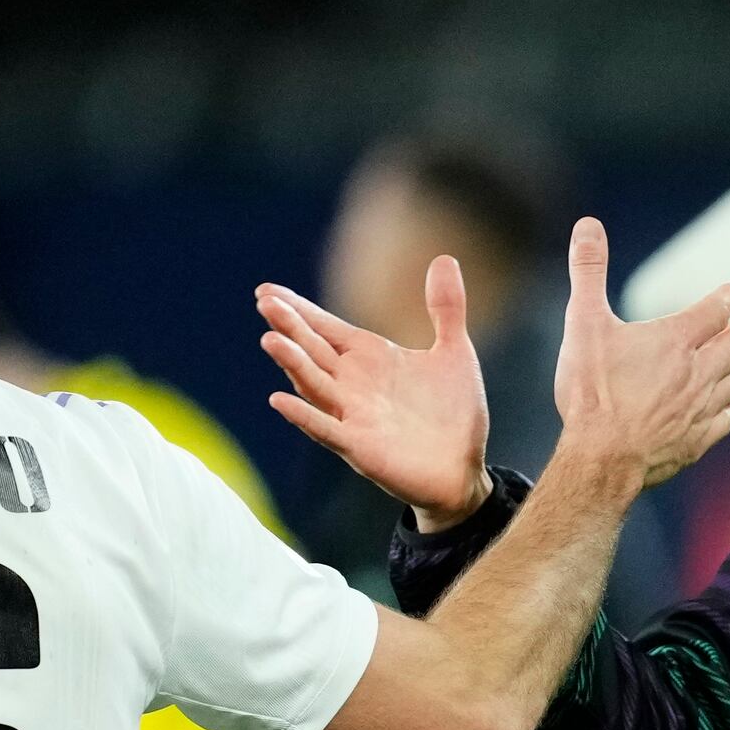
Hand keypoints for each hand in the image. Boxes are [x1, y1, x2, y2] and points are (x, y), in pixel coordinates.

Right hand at [259, 254, 494, 526]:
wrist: (464, 472)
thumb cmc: (454, 415)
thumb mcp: (455, 354)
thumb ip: (446, 308)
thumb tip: (443, 258)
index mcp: (370, 359)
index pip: (325, 328)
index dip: (298, 309)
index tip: (266, 290)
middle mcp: (352, 385)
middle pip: (313, 350)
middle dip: (290, 327)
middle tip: (264, 302)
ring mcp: (353, 417)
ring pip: (314, 385)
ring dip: (293, 364)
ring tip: (271, 340)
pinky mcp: (360, 448)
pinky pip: (326, 430)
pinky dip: (305, 416)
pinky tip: (279, 399)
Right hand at [547, 217, 729, 491]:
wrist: (603, 457)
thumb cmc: (592, 391)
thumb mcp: (583, 322)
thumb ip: (588, 270)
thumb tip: (587, 224)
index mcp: (675, 341)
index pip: (712, 312)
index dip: (726, 299)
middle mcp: (697, 373)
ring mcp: (701, 409)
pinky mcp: (697, 441)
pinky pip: (724, 419)